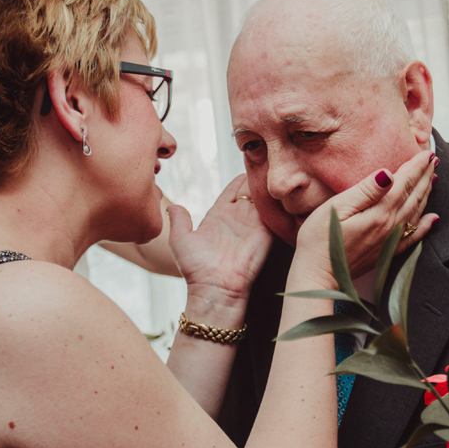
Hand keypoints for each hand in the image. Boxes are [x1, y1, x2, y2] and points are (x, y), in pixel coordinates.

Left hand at [168, 175, 273, 303]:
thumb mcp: (180, 240)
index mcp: (218, 216)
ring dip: (268, 183)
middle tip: (265, 159)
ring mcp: (253, 224)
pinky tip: (277, 182)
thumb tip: (171, 205)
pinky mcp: (265, 232)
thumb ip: (179, 220)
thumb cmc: (196, 269)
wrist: (215, 288)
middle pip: (251, 189)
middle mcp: (238, 218)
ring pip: (264, 197)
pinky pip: (273, 210)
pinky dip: (276, 197)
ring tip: (274, 165)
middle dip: (257, 175)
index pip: (233, 190)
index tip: (246, 164)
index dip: (240, 178)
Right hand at [295, 150, 437, 282]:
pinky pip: (414, 236)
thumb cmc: (320, 241)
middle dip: (424, 176)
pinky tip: (432, 219)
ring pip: (416, 212)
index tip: (425, 153)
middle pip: (413, 196)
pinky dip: (426, 225)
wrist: (318, 277)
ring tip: (432, 178)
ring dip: (426, 194)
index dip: (415, 166)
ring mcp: (390, 241)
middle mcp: (390, 227)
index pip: (403, 183)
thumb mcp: (337, 208)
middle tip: (432, 160)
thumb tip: (388, 174)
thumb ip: (366, 191)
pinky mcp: (386, 253)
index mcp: (379, 213)